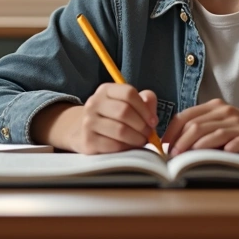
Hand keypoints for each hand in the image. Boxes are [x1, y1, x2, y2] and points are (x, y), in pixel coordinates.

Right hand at [37, 83, 158, 154]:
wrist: (84, 132)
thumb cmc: (113, 117)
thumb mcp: (128, 104)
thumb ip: (145, 101)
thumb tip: (151, 112)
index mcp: (106, 90)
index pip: (128, 93)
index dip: (145, 108)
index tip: (153, 121)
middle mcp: (94, 103)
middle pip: (124, 111)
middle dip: (142, 125)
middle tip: (148, 134)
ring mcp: (88, 122)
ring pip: (120, 130)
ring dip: (136, 138)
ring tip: (141, 141)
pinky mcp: (88, 140)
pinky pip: (113, 145)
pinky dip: (126, 148)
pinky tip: (128, 147)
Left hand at [161, 99, 238, 156]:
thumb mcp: (228, 126)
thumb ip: (208, 129)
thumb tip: (180, 145)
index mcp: (217, 107)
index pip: (185, 116)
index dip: (171, 131)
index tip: (163, 146)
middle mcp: (225, 112)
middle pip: (193, 124)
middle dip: (178, 142)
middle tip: (171, 157)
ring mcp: (237, 123)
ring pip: (207, 133)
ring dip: (191, 147)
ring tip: (183, 160)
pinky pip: (228, 142)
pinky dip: (217, 151)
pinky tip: (209, 159)